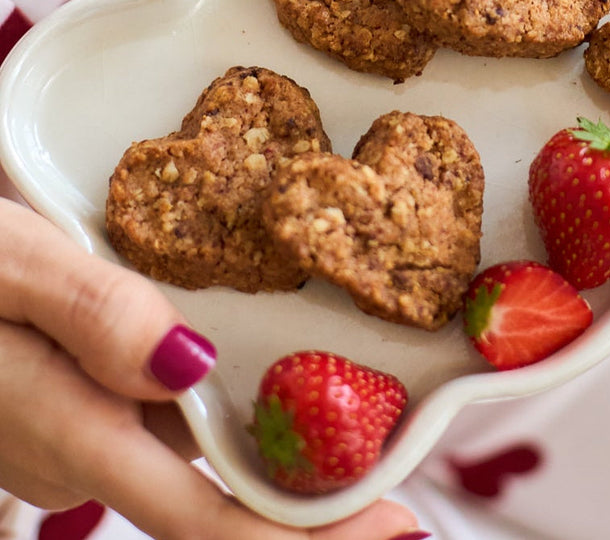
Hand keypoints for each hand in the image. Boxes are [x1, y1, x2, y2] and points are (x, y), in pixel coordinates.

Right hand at [0, 199, 419, 539]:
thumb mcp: (8, 264)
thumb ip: (90, 312)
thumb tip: (191, 362)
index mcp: (74, 424)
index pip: (202, 513)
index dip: (300, 536)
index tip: (394, 530)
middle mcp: (87, 450)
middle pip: (213, 498)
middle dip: (307, 506)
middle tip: (402, 496)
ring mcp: (85, 433)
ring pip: (195, 459)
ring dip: (274, 458)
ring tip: (364, 441)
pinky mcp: (87, 406)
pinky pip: (169, 424)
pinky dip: (228, 417)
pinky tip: (268, 386)